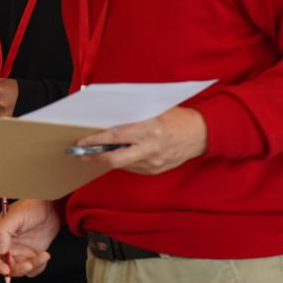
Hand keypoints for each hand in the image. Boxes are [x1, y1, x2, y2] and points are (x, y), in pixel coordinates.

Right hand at [0, 199, 59, 278]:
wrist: (51, 207)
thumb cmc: (31, 206)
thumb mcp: (15, 216)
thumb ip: (3, 232)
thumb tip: (0, 250)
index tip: (6, 270)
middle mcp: (7, 246)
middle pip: (6, 266)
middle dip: (17, 269)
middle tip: (28, 264)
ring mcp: (20, 251)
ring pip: (20, 269)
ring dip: (31, 267)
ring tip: (42, 256)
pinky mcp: (32, 255)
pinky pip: (33, 268)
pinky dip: (39, 266)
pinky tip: (44, 255)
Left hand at [71, 106, 206, 174]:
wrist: (201, 134)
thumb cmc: (176, 118)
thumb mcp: (154, 110)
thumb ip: (132, 117)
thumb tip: (106, 122)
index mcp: (149, 129)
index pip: (115, 137)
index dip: (95, 141)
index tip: (81, 142)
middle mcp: (150, 148)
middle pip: (114, 159)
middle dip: (95, 157)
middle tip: (82, 155)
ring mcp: (153, 163)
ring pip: (122, 165)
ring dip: (109, 159)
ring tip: (99, 152)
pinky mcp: (156, 171)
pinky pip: (133, 168)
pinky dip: (124, 161)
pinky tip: (120, 154)